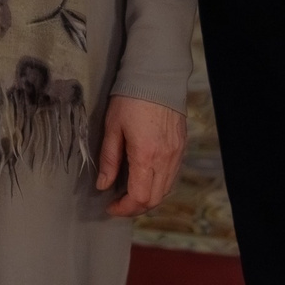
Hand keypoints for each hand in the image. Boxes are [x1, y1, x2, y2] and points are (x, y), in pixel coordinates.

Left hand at [96, 95, 186, 216]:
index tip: (110, 207)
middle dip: (135, 207)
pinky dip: (159, 185)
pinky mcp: (181, 147)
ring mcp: (176, 154)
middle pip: (155, 199)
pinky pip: (172, 176)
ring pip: (166, 191)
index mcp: (146, 156)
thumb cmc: (131, 98)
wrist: (157, 75)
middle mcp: (165, 159)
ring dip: (148, 198)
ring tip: (130, 192)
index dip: (124, 209)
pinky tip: (146, 178)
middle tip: (119, 203)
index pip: (139, 198)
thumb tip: (103, 185)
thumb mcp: (112, 127)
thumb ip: (109, 159)